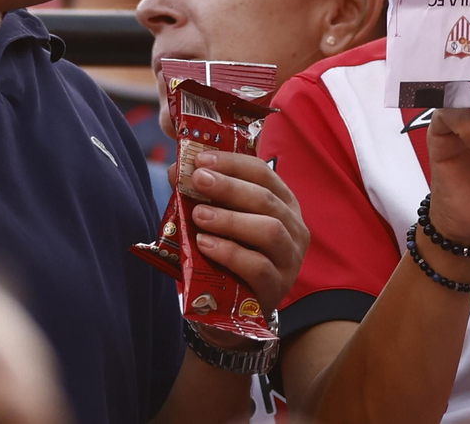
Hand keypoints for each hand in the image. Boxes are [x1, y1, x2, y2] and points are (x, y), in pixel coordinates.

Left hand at [177, 151, 308, 315]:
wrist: (231, 310)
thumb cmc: (227, 258)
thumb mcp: (217, 223)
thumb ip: (202, 197)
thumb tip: (177, 169)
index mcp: (282, 203)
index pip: (263, 173)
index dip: (232, 163)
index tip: (200, 160)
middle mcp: (293, 228)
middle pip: (265, 199)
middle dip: (229, 186)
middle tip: (197, 180)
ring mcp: (289, 259)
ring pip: (269, 230)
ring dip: (230, 219)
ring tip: (199, 215)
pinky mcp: (278, 287)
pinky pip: (259, 267)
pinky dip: (230, 253)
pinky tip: (206, 245)